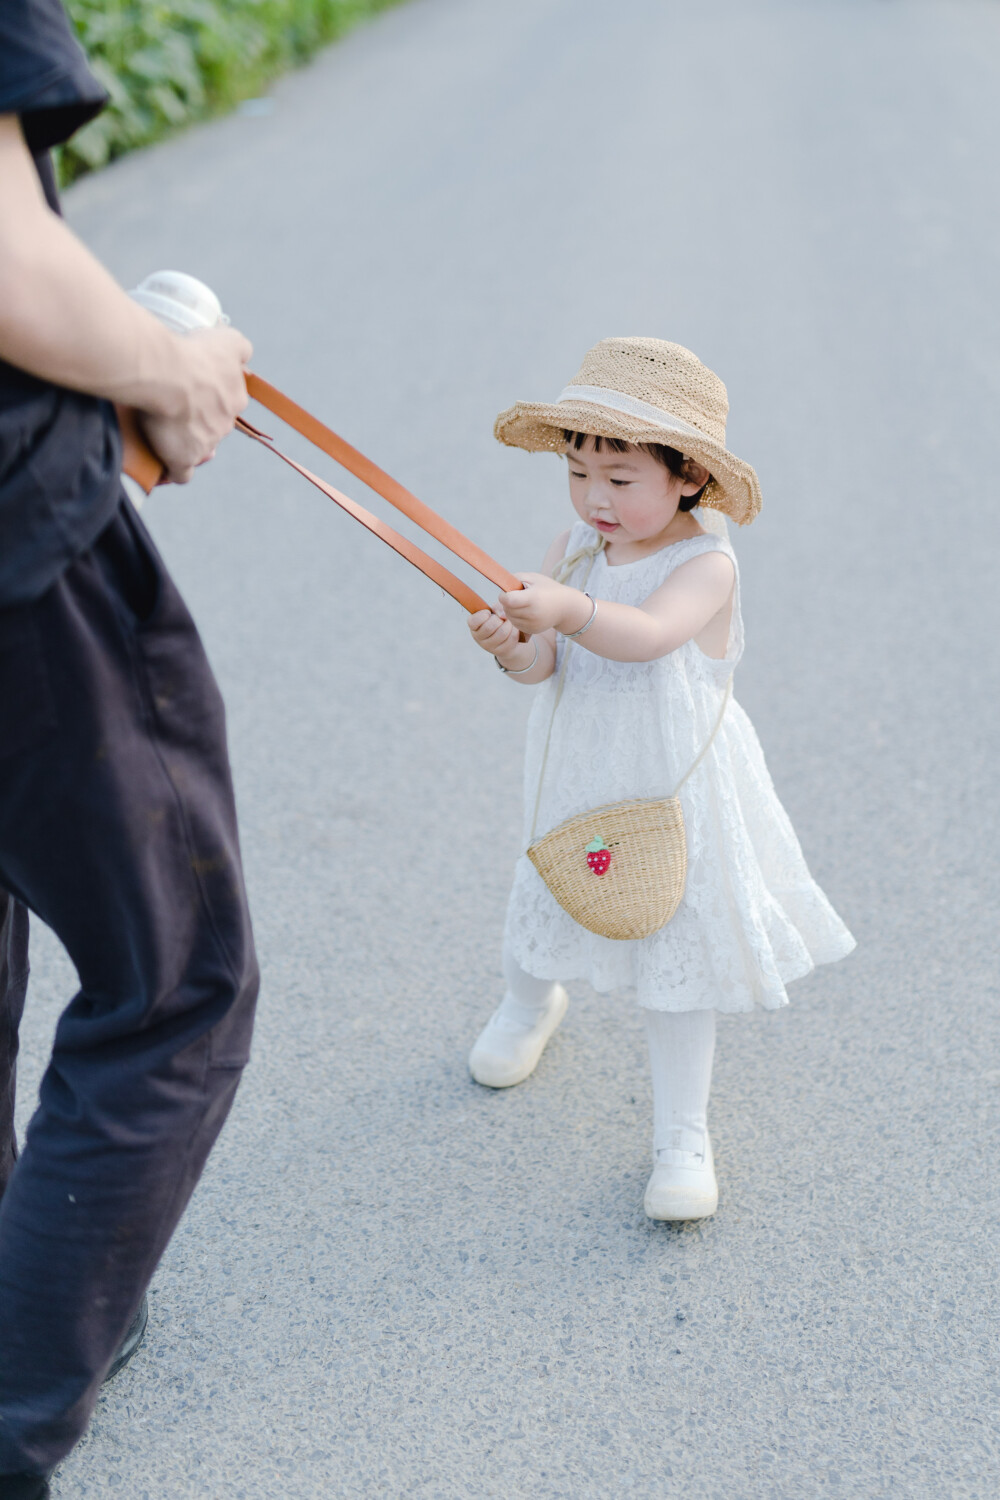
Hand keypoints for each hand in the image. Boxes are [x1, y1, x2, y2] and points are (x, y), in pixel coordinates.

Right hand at [138, 325, 252, 483]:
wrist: (166, 373)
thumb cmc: (194, 354)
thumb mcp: (227, 340)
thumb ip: (240, 348)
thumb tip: (244, 356)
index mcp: (234, 398)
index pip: (227, 403)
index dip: (210, 399)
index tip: (194, 392)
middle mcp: (224, 424)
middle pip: (213, 427)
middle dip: (198, 421)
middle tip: (175, 407)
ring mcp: (205, 444)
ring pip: (198, 449)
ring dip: (184, 443)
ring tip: (163, 431)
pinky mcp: (183, 458)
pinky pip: (181, 473)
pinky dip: (173, 470)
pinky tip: (164, 463)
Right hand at [468, 608, 520, 658]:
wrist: (507, 634)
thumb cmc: (499, 618)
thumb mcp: (497, 610)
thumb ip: (497, 608)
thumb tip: (501, 615)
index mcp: (473, 625)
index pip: (473, 621)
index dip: (483, 614)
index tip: (489, 613)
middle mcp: (478, 637)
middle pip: (489, 627)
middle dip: (499, 620)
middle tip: (501, 619)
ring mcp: (488, 646)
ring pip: (502, 633)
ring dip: (508, 625)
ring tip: (508, 623)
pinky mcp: (500, 651)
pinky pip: (511, 638)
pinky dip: (514, 631)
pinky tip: (513, 630)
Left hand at [498, 573, 588, 635]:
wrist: (566, 607)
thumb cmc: (547, 588)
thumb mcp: (532, 577)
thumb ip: (514, 580)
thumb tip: (500, 591)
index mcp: (532, 598)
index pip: (507, 600)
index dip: (505, 594)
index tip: (511, 590)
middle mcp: (532, 614)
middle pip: (506, 609)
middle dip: (507, 602)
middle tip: (519, 596)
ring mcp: (532, 624)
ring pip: (509, 617)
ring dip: (511, 610)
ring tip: (523, 603)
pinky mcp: (531, 631)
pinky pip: (515, 624)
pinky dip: (517, 617)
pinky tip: (527, 611)